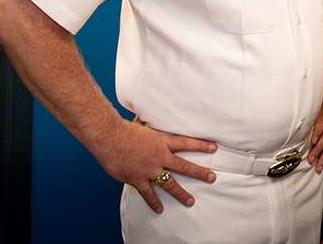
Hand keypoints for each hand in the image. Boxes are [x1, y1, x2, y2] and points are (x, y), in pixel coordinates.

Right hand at [92, 119, 216, 213]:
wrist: (108, 137)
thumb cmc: (123, 129)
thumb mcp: (142, 124)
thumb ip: (149, 124)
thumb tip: (149, 114)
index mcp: (162, 142)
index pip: (186, 143)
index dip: (201, 145)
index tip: (214, 147)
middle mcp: (159, 157)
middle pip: (184, 166)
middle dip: (199, 173)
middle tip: (211, 178)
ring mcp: (149, 170)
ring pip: (169, 183)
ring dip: (180, 193)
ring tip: (190, 201)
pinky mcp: (137, 179)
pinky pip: (148, 193)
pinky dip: (153, 202)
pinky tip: (160, 209)